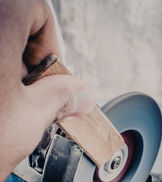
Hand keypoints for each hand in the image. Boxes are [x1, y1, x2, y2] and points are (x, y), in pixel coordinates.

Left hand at [0, 0, 93, 181]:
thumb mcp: (30, 118)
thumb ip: (61, 97)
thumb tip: (81, 95)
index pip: (36, 10)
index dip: (50, 43)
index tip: (51, 72)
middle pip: (11, 25)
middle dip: (27, 60)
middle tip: (29, 91)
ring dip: (7, 70)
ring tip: (8, 102)